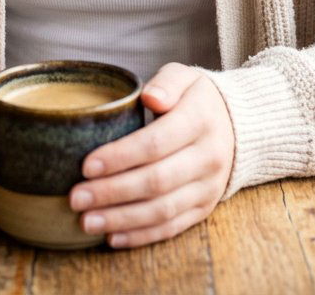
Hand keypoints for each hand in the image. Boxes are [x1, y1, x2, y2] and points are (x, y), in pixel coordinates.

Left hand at [69, 63, 234, 248]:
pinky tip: (112, 237)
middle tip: (76, 198)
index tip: (87, 165)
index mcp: (200, 121)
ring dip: (122, 219)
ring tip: (87, 221)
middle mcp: (208, 157)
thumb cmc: (196, 99)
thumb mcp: (185, 77)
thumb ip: (167, 82)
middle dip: (112, 192)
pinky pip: (172, 227)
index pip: (156, 143)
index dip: (120, 157)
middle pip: (156, 181)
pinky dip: (141, 236)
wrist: (238, 126)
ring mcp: (208, 187)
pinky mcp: (204, 208)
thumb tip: (150, 97)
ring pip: (162, 210)